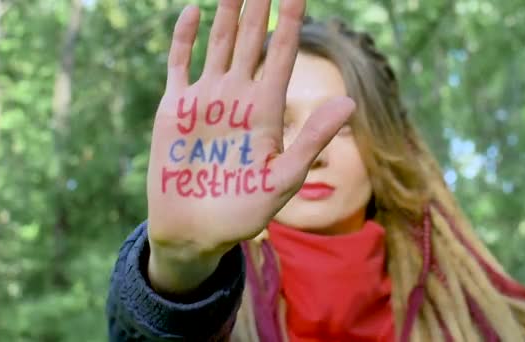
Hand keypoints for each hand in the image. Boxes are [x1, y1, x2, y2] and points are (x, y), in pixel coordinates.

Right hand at [147, 0, 354, 277]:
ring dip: (227, 12)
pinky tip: (193, 11)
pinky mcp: (174, 109)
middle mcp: (238, 98)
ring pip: (219, 43)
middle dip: (260, 5)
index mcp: (266, 111)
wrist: (194, 232)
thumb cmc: (242, 214)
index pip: (281, 55)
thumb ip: (311, 139)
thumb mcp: (282, 179)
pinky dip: (183, 39)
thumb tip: (349, 102)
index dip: (291, 21)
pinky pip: (179, 65)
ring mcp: (206, 100)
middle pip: (252, 40)